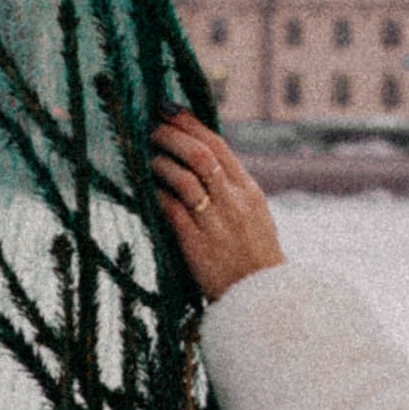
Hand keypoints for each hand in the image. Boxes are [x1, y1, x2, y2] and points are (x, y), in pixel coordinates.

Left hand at [151, 113, 287, 301]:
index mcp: (248, 190)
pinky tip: (146, 188)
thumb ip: (230, 188)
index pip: (218, 145)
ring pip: (184, 178)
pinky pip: (172, 209)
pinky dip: (157, 194)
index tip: (169, 109)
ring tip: (146, 157)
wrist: (262, 299)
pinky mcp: (197, 244)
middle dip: (172, 136)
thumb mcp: (253, 214)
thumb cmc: (253, 256)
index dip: (190, 124)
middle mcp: (234, 201)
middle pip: (200, 155)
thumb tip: (203, 160)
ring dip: (161, 163)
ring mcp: (216, 222)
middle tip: (151, 128)